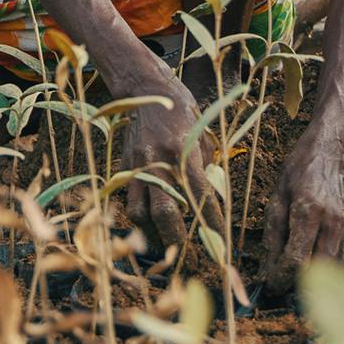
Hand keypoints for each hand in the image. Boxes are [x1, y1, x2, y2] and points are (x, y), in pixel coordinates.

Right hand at [117, 62, 212, 252]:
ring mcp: (136, 165)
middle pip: (164, 212)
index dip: (211, 225)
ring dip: (151, 232)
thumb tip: (208, 198)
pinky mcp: (123, 166)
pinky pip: (128, 198)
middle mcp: (157, 162)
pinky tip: (147, 221)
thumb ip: (203, 168)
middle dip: (176, 238)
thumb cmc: (182, 111)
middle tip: (185, 254)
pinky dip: (138, 213)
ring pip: (137, 210)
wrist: (146, 89)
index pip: (200, 198)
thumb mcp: (201, 136)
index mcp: (182, 153)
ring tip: (162, 243)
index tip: (220, 246)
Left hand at [261, 134, 343, 290]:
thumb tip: (266, 274)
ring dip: (313, 282)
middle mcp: (334, 220)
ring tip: (295, 278)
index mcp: (308, 210)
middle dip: (297, 286)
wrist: (330, 156)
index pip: (295, 259)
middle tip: (282, 288)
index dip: (280, 279)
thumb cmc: (298, 175)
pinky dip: (328, 270)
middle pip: (317, 271)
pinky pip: (343, 264)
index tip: (269, 287)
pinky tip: (314, 260)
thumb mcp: (276, 200)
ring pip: (333, 273)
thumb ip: (272, 239)